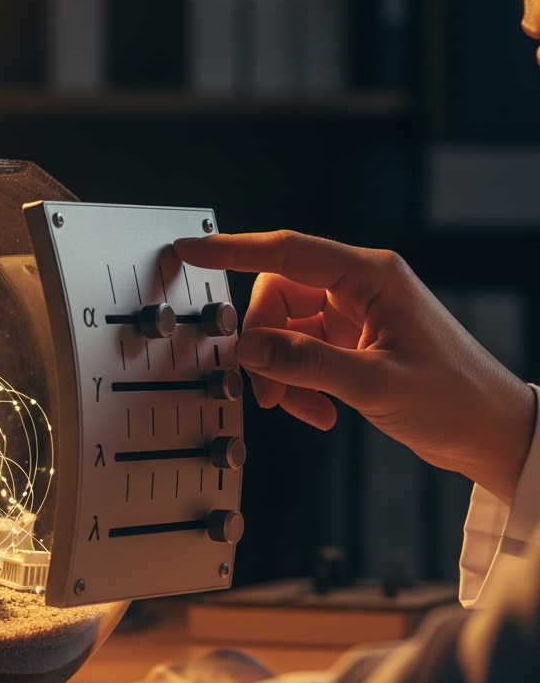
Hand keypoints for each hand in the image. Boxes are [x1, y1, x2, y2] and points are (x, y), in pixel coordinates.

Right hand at [174, 231, 535, 504]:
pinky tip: (320, 410)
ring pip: (285, 330)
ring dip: (282, 371)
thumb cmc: (455, 399)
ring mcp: (354, 316)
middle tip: (267, 388)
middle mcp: (360, 288)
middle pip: (277, 298)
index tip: (192, 250)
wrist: (489, 431)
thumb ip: (307, 363)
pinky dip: (299, 383)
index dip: (233, 250)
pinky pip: (301, 353)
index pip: (287, 252)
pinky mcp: (351, 342)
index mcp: (373, 277)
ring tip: (301, 407)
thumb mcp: (375, 383)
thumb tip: (249, 348)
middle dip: (263, 344)